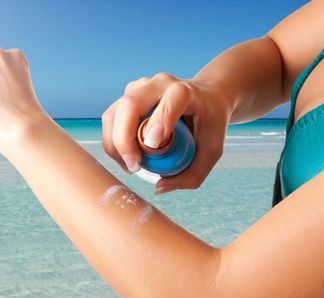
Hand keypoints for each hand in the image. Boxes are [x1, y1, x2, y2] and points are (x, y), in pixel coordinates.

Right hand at [102, 72, 232, 194]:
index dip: (161, 118)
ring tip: (132, 165)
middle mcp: (158, 84)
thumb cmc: (210, 123)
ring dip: (115, 144)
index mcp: (185, 91)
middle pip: (130, 105)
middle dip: (124, 139)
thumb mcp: (212, 151)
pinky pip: (111, 120)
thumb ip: (192, 175)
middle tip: (135, 166)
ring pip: (114, 114)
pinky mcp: (127, 97)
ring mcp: (139, 88)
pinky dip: (113, 142)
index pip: (172, 99)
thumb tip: (158, 187)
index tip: (153, 144)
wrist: (206, 97)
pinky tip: (128, 157)